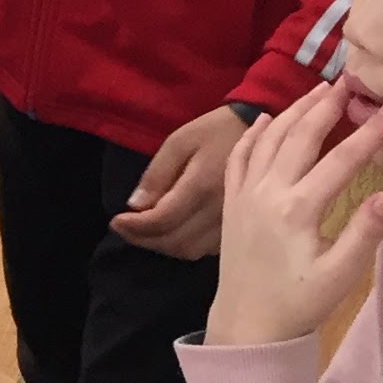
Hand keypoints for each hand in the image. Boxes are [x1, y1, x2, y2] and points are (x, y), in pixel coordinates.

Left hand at [112, 103, 258, 261]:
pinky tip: (171, 233)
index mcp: (202, 188)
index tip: (116, 221)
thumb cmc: (217, 132)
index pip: (162, 220)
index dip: (135, 227)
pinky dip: (184, 246)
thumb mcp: (181, 141)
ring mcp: (233, 224)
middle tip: (124, 228)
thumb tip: (135, 205)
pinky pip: (207, 249)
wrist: (267, 135)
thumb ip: (157, 173)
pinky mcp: (240, 228)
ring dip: (163, 246)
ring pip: (191, 251)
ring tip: (144, 232)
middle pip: (174, 242)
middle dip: (143, 239)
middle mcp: (218, 212)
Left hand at [203, 80, 382, 347]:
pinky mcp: (232, 202)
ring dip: (292, 112)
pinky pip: (239, 158)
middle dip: (325, 107)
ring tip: (317, 93)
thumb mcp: (341, 274)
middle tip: (349, 81)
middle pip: (298, 136)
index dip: (370, 133)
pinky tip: (263, 120)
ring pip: (267, 140)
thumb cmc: (300, 302)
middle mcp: (267, 193)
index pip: (341, 160)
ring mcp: (245, 195)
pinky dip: (252, 135)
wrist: (247, 323)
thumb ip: (366, 232)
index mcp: (297, 209)